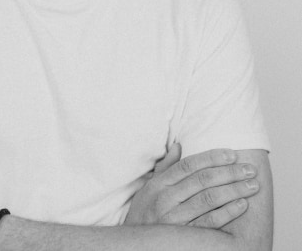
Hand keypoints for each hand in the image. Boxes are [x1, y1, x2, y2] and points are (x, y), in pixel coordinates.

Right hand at [124, 146, 259, 228]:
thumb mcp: (150, 187)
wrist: (136, 245)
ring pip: (209, 200)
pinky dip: (228, 213)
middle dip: (229, 173)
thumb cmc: (146, 212)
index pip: (189, 165)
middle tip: (249, 169)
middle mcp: (167, 199)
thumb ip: (166, 167)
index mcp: (159, 183)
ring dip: (233, 191)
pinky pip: (210, 223)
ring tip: (252, 185)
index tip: (232, 154)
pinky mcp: (185, 237)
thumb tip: (179, 146)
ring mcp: (175, 219)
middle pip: (202, 180)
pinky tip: (242, 205)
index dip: (212, 157)